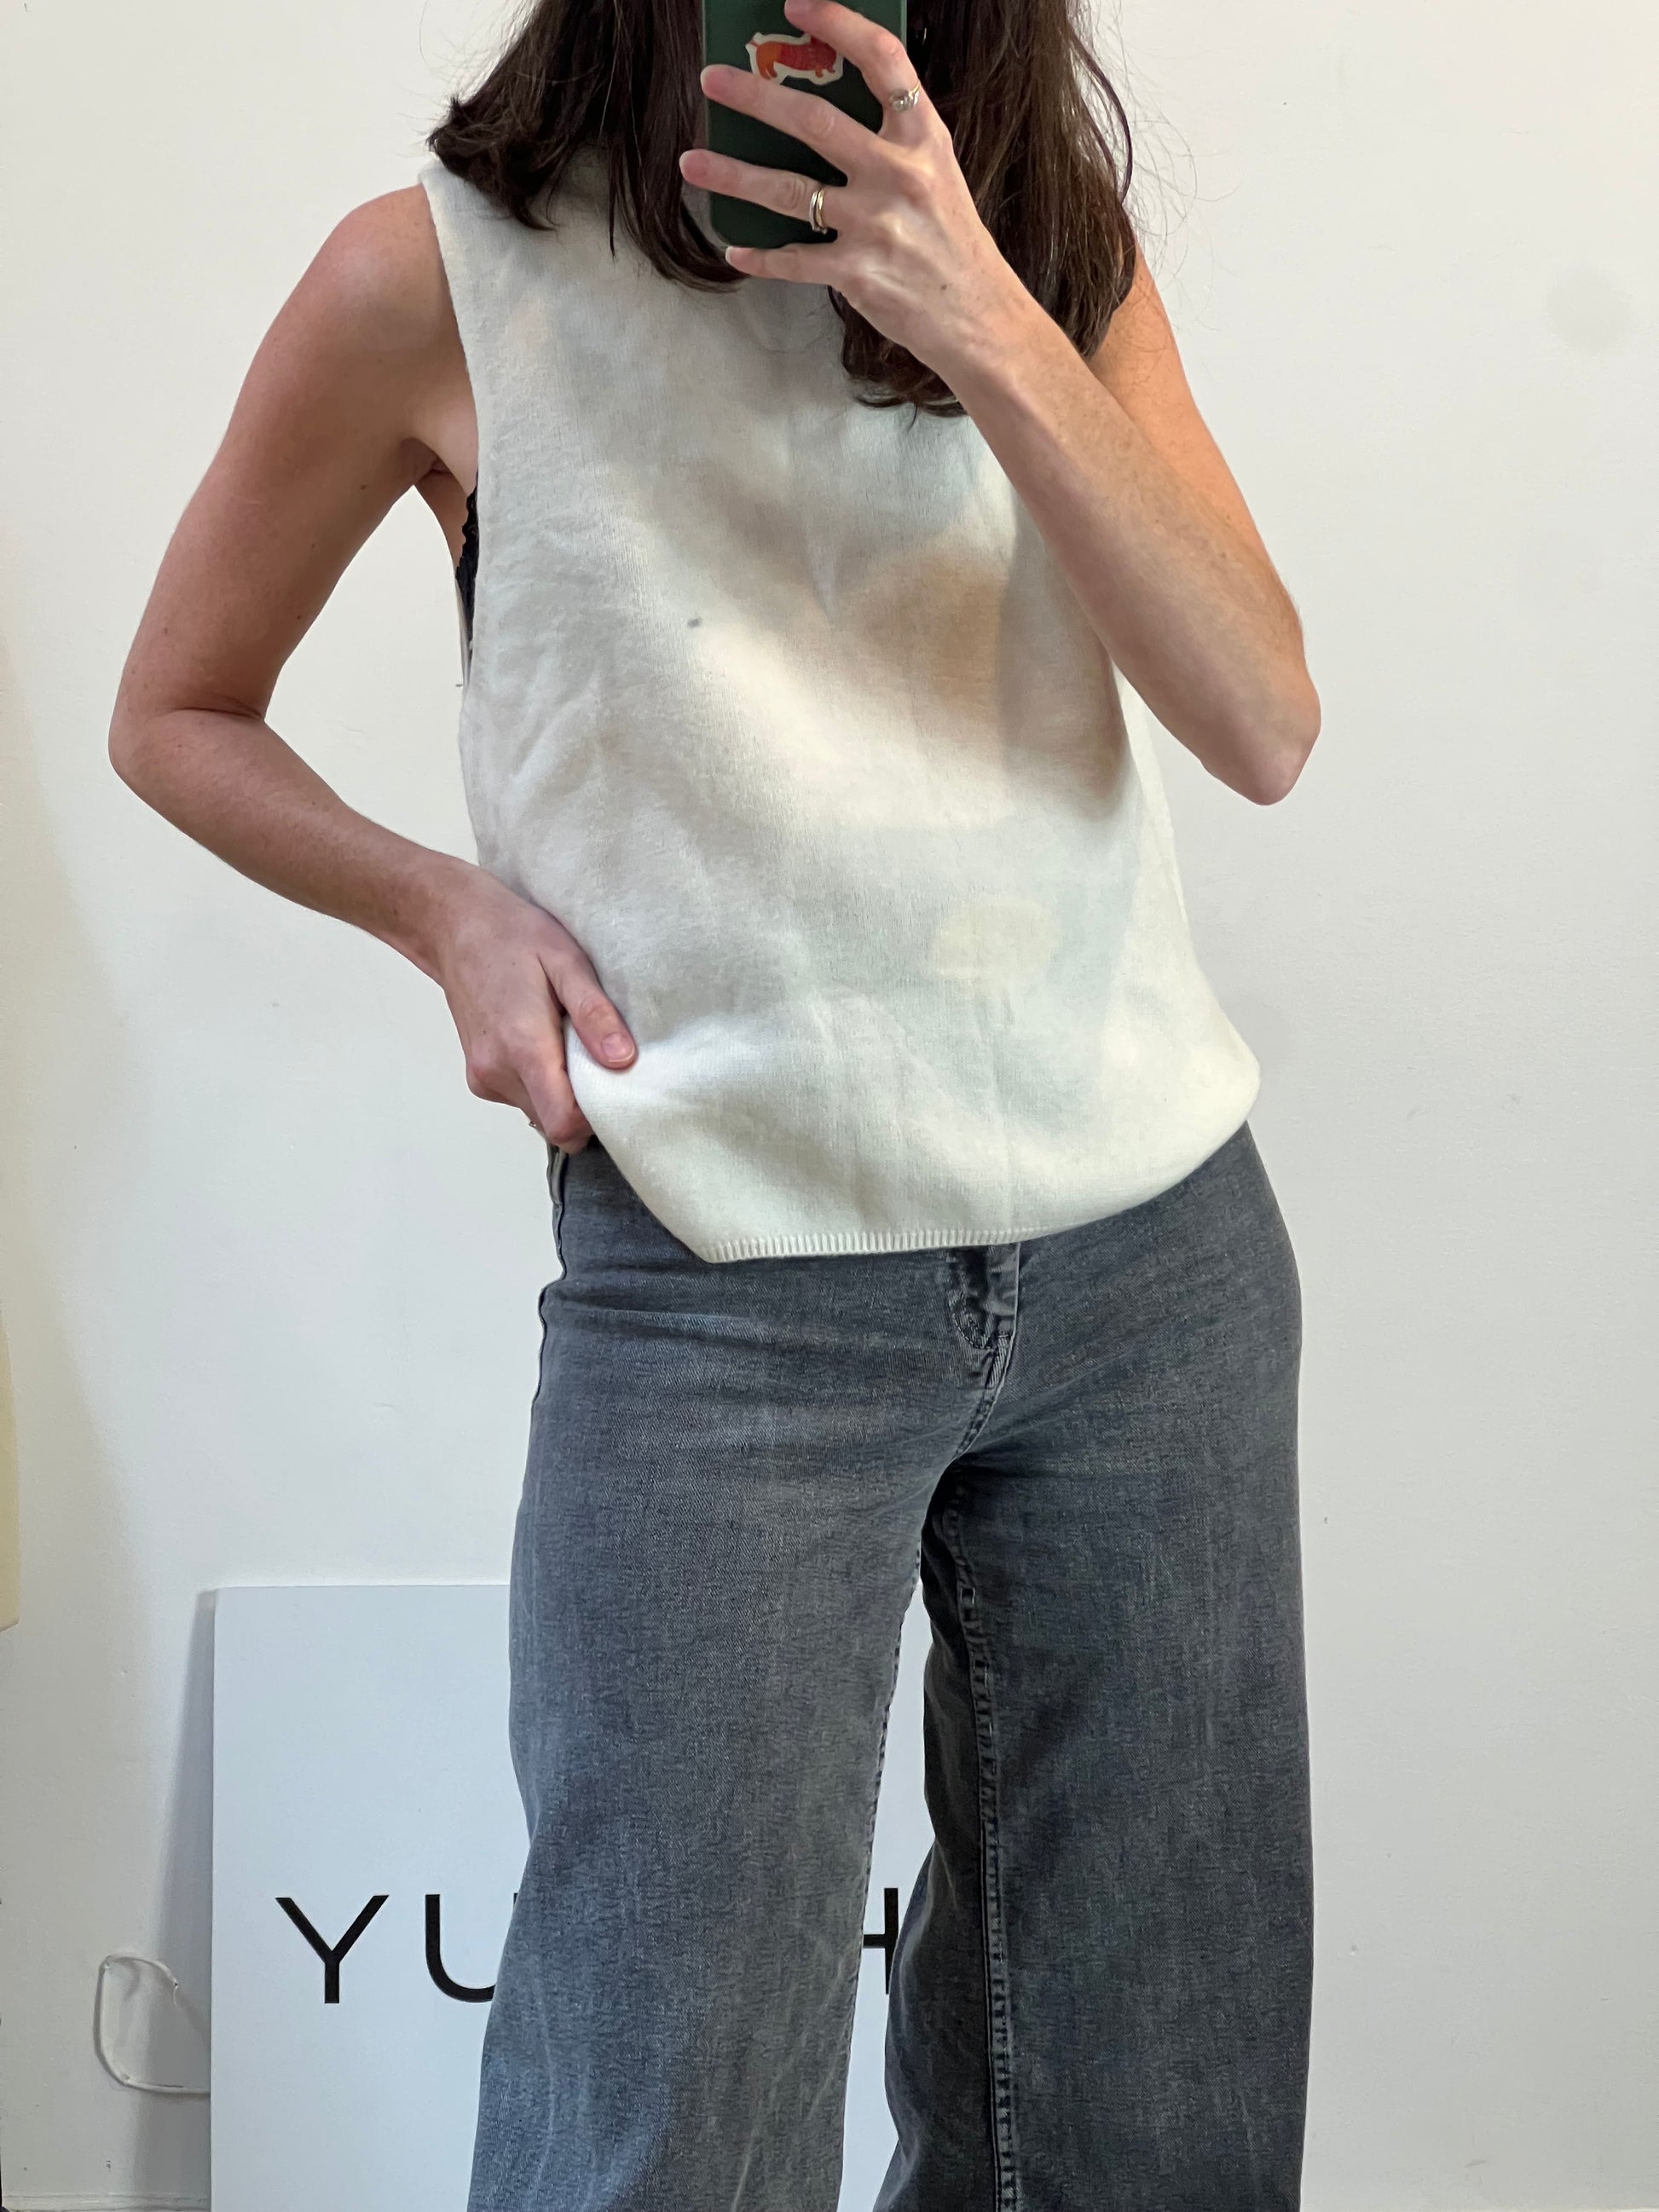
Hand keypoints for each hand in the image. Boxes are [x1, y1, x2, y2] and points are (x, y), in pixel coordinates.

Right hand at [422, 863, 634, 1149]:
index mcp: (522, 1047)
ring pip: (540, 1113)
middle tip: (596, 1053)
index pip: (564, 1123)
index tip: (615, 1085)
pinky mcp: (479, 1077)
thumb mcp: (568, 961)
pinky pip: (524, 1099)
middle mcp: (496, 1071)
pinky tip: (545, 1041)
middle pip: (555, 1123)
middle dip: (584, 1101)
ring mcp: (483, 1077)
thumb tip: (623, 1061)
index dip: (596, 1116)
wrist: (455, 927)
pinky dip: (542, 1082)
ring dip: (563, 1090)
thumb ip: (595, 1014)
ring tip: (566, 1038)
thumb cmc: (513, 936)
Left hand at [681, 0, 1026, 379]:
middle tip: (712, 80)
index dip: (837, 24)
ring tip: (692, 162)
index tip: (795, 6)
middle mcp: (900, 174)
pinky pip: (794, 260)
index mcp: (922, 138)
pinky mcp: (859, 274)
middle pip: (815, 120)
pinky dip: (760, 256)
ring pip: (789, 191)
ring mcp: (877, 225)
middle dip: (755, 96)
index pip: (882, 59)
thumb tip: (819, 109)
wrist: (979, 316)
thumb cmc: (950, 240)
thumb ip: (892, 137)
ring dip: (733, 175)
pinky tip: (735, 247)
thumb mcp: (937, 172)